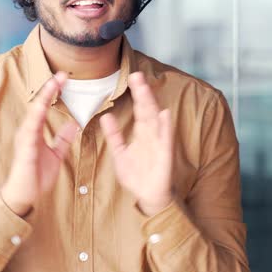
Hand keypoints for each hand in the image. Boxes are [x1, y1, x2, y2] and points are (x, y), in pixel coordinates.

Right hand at [1, 71, 77, 216]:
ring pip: (34, 113)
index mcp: (35, 131)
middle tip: (62, 74)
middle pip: (38, 104)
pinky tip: (42, 107)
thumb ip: (63, 139)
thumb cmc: (36, 176)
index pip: (44, 106)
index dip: (53, 91)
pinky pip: (30, 130)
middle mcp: (28, 131)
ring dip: (43, 98)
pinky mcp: (25, 149)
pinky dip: (36, 117)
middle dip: (49, 88)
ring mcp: (25, 139)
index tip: (64, 78)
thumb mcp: (56, 154)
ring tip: (53, 84)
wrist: (24, 196)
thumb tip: (74, 124)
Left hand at [100, 72, 173, 216]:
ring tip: (145, 89)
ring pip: (155, 121)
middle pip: (147, 110)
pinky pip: (165, 141)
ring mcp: (159, 144)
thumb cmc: (137, 175)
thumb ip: (114, 135)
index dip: (136, 93)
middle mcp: (152, 135)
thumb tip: (105, 116)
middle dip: (143, 93)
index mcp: (142, 133)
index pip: (139, 108)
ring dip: (151, 104)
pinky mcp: (165, 157)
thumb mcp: (120, 153)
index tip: (131, 76)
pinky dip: (166, 128)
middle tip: (136, 75)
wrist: (149, 196)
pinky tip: (165, 115)